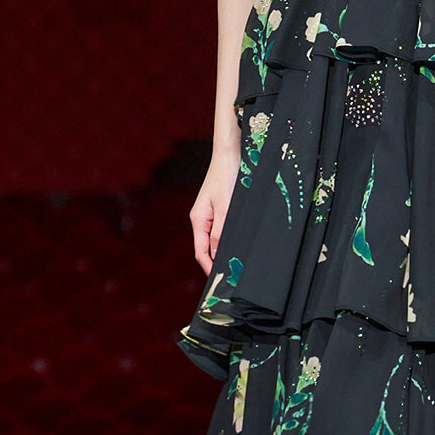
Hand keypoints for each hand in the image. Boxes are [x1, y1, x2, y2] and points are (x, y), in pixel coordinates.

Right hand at [189, 146, 240, 276]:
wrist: (229, 153)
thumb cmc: (227, 176)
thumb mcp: (226, 207)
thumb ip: (219, 232)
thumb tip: (215, 254)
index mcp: (198, 220)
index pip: (200, 252)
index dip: (209, 268)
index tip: (220, 282)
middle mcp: (200, 218)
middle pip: (205, 248)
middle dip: (215, 263)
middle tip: (230, 278)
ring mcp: (208, 213)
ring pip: (213, 239)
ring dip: (221, 252)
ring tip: (234, 266)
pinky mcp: (217, 208)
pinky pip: (219, 230)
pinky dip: (225, 240)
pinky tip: (236, 245)